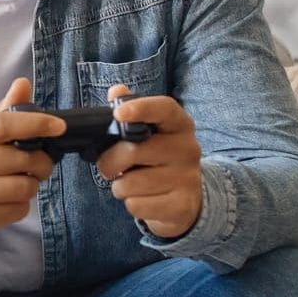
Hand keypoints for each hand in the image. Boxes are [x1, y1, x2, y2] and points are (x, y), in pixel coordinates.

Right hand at [0, 78, 64, 239]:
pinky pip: (19, 210)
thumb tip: (23, 84)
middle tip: (38, 163)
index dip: (36, 124)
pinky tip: (7, 199)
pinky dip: (21, 204)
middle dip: (41, 162)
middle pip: (22, 159)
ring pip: (25, 187)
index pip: (5, 125)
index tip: (59, 126)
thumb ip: (4, 111)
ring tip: (20, 181)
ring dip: (31, 185)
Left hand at [95, 85, 202, 238]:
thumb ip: (130, 111)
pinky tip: (144, 199)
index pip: (164, 109)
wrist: (188, 198)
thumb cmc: (157, 159)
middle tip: (110, 166)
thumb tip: (116, 91)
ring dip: (120, 186)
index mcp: (179, 125)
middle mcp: (188, 148)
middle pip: (133, 151)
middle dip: (109, 162)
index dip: (140, 108)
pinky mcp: (182, 205)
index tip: (118, 113)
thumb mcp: (149, 134)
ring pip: (130, 183)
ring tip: (131, 183)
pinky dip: (132, 204)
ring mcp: (188, 178)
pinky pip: (136, 205)